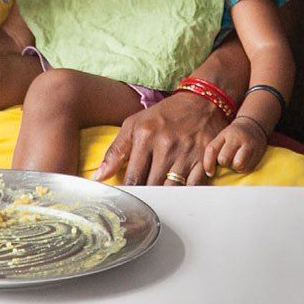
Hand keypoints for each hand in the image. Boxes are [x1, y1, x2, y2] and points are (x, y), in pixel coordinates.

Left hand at [93, 90, 228, 185]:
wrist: (200, 102)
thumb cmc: (163, 115)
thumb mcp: (134, 124)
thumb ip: (116, 151)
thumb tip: (99, 177)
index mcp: (145, 135)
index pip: (133, 177)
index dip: (129, 192)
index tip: (127, 198)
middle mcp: (166, 144)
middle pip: (152, 186)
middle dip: (146, 195)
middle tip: (142, 201)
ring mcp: (186, 153)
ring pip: (171, 190)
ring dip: (164, 196)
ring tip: (158, 197)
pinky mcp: (204, 159)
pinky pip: (192, 187)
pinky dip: (185, 192)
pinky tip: (180, 190)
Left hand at [202, 116, 267, 175]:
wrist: (254, 126)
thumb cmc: (234, 135)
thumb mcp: (222, 137)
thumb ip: (215, 150)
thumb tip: (209, 172)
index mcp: (225, 134)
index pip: (212, 149)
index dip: (208, 164)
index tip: (209, 172)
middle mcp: (237, 139)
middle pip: (224, 159)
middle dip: (224, 164)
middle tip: (228, 160)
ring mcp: (249, 146)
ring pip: (238, 165)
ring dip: (235, 167)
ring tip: (236, 160)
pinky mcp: (258, 154)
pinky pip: (247, 168)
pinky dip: (244, 168)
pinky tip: (244, 161)